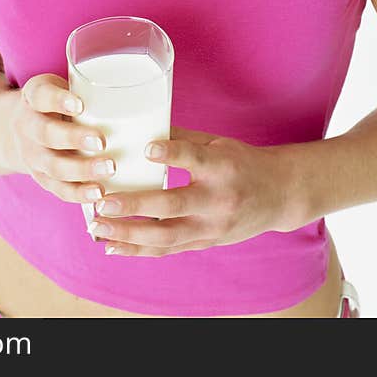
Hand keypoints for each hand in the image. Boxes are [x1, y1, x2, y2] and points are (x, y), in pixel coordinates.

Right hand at [8, 73, 113, 204]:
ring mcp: (32, 156)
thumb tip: (140, 86)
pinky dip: (79, 193)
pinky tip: (100, 193)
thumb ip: (87, 86)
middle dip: (74, 139)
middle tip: (102, 141)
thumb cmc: (56, 102)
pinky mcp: (42, 178)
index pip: (41, 96)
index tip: (80, 104)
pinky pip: (59, 189)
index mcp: (33, 98)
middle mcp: (27, 127)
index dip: (59, 101)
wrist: (20, 129)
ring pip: (53, 166)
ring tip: (110, 168)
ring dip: (81, 170)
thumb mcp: (61, 86)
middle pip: (46, 134)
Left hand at [87, 126, 294, 256]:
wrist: (279, 195)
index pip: (195, 159)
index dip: (171, 154)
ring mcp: (212, 227)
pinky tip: (112, 246)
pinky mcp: (206, 243)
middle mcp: (218, 199)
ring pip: (166, 237)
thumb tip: (139, 126)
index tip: (146, 148)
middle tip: (102, 202)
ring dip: (128, 234)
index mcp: (222, 166)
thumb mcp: (218, 142)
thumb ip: (181, 138)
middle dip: (134, 206)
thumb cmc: (242, 162)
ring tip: (97, 227)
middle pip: (173, 206)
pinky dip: (138, 250)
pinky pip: (168, 250)